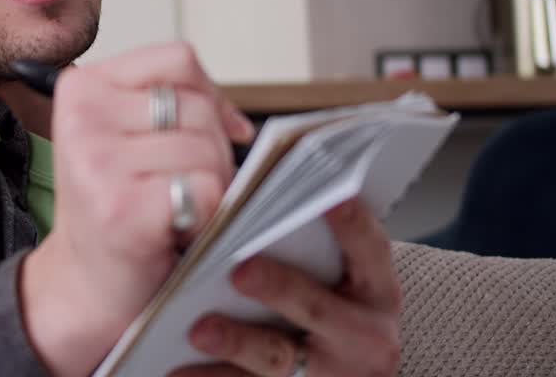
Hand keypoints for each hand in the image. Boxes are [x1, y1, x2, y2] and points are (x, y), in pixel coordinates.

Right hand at [19, 43, 255, 376]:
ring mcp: (97, 162)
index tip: (203, 134)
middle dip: (211, 150)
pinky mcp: (122, 207)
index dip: (210, 94)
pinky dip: (207, 214)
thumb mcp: (124, 136)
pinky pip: (206, 189)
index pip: (178, 59)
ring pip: (207, 148)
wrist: (83, 287)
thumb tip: (240, 121)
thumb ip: (170, 105)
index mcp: (81, 86)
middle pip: (197, 106)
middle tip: (178, 189)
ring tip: (175, 210)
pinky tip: (175, 229)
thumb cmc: (114, 210)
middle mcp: (83, 117)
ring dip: (210, 186)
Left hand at [172, 198, 400, 376]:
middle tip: (240, 271)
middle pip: (316, 308)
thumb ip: (312, 249)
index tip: (327, 196)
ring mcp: (333, 375)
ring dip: (237, 341)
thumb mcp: (344, 284)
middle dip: (278, 287)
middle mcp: (365, 337)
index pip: (368, 248)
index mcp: (376, 292)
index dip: (350, 221)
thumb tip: (254, 205)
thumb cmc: (337, 317)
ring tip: (199, 330)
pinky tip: (179, 369)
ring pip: (279, 357)